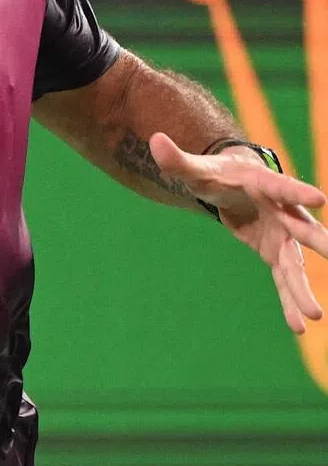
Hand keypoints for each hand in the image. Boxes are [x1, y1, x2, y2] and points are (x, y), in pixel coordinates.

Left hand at [150, 132, 327, 332]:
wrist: (235, 185)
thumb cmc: (218, 174)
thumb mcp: (196, 169)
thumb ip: (177, 159)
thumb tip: (154, 140)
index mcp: (264, 184)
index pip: (282, 187)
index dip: (298, 192)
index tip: (320, 199)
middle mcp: (282, 211)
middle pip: (303, 228)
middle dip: (320, 243)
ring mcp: (282, 234)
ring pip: (295, 263)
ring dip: (302, 289)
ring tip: (314, 315)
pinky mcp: (275, 252)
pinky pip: (283, 279)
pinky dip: (289, 300)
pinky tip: (297, 325)